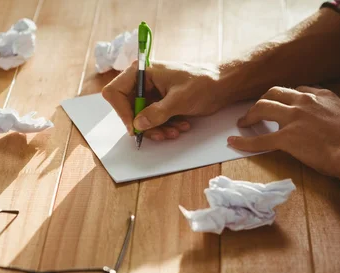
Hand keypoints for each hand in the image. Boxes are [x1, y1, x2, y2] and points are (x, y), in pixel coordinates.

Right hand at [102, 61, 224, 139]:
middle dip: (144, 124)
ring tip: (176, 132)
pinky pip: (152, 119)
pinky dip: (164, 127)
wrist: (224, 85)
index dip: (122, 111)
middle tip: (161, 134)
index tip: (135, 126)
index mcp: (142, 72)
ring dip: (157, 129)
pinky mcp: (159, 103)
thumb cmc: (204, 84)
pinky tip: (180, 127)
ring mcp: (150, 93)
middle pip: (127, 109)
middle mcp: (142, 81)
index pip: (115, 92)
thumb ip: (156, 112)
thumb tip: (137, 124)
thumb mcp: (179, 100)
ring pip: (140, 118)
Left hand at [228, 85, 339, 227]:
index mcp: (322, 96)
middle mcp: (304, 102)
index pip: (298, 90)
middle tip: (257, 110)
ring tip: (243, 122)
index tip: (283, 103)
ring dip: (250, 114)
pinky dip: (244, 141)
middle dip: (263, 100)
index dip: (287, 97)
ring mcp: (293, 119)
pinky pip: (259, 140)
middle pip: (274, 93)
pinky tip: (234, 143)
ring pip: (262, 108)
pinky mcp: (285, 139)